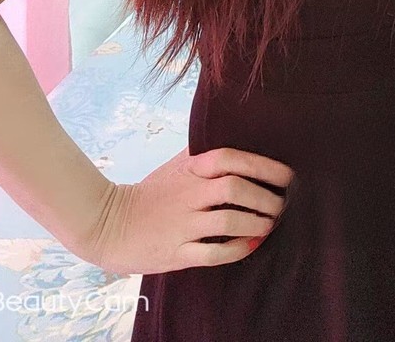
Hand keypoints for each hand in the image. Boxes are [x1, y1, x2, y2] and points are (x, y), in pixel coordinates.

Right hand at [72, 146, 294, 274]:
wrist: (108, 224)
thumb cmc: (150, 192)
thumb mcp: (176, 166)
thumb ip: (204, 154)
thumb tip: (241, 140)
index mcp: (190, 169)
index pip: (231, 158)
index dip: (263, 166)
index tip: (287, 176)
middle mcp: (188, 193)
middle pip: (234, 189)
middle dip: (265, 197)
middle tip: (282, 205)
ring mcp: (181, 224)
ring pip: (227, 221)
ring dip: (256, 224)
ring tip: (270, 225)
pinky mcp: (175, 253)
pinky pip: (213, 253)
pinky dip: (236, 250)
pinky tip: (250, 246)